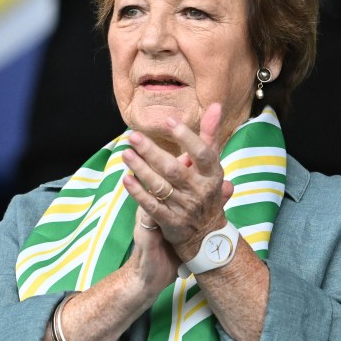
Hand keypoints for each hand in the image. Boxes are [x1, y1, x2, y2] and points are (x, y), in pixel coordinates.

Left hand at [121, 103, 233, 263]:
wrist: (208, 235)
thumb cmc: (207, 190)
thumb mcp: (213, 164)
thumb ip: (210, 134)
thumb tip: (214, 104)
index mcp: (212, 174)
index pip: (201, 153)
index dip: (186, 137)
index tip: (168, 121)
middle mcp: (199, 191)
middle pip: (174, 169)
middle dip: (152, 152)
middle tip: (133, 136)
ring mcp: (184, 208)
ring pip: (160, 186)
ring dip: (141, 169)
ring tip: (125, 153)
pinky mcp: (170, 222)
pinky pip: (151, 206)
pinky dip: (138, 193)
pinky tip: (126, 179)